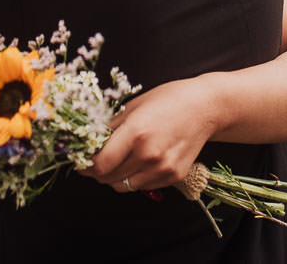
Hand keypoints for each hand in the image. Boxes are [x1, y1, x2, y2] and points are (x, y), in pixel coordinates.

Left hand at [85, 77, 221, 192]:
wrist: (205, 107)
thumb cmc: (169, 99)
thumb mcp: (135, 105)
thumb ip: (111, 127)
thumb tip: (89, 141)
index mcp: (136, 132)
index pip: (100, 164)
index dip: (85, 165)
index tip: (81, 160)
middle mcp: (149, 154)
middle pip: (108, 178)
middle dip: (96, 172)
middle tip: (93, 162)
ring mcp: (163, 168)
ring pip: (124, 186)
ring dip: (114, 177)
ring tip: (115, 163)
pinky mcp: (173, 176)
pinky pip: (142, 186)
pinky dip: (134, 178)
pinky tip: (137, 162)